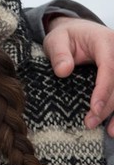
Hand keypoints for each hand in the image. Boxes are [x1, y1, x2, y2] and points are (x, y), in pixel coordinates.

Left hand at [43, 16, 113, 136]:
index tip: (94, 109)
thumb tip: (63, 71)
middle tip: (91, 123)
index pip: (110, 67)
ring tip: (110, 133)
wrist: (77, 31)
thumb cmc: (66, 36)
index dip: (104, 90)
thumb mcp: (56, 39)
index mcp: (105, 41)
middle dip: (109, 106)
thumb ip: (59, 54)